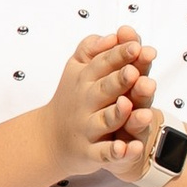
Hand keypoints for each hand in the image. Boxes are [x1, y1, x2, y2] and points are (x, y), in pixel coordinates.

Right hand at [44, 31, 154, 180]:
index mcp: (85, 78)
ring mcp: (87, 128)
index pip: (104, 63)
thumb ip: (95, 49)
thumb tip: (115, 33)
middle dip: (119, 80)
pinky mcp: (90, 153)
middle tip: (133, 71)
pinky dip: (115, 152)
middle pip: (105, 89)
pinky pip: (104, 153)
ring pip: (105, 121)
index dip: (120, 55)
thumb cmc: (73, 96)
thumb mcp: (78, 68)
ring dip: (117, 114)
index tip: (136, 45)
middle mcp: (86, 102)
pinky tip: (128, 148)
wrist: (50, 138)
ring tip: (129, 106)